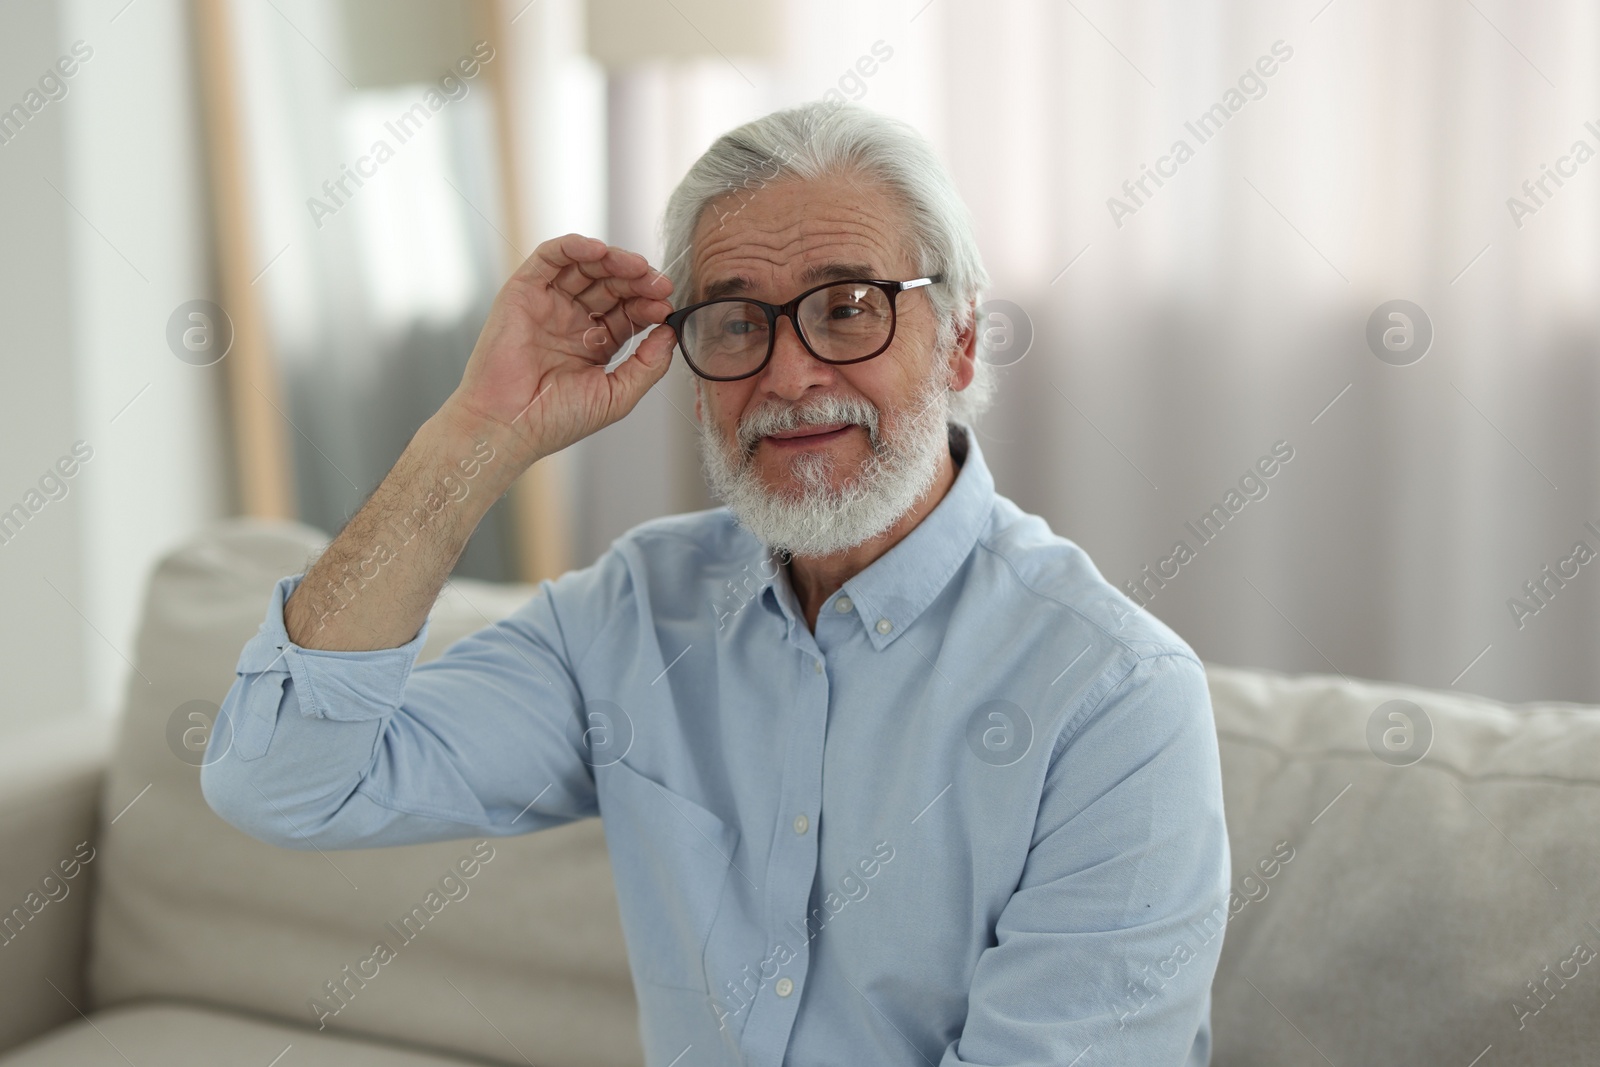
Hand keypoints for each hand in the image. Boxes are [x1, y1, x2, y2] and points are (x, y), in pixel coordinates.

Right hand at [441, 233, 677, 469]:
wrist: (507, 425)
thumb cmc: (555, 419)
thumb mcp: (616, 396)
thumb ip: (648, 365)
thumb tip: (671, 332)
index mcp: (596, 344)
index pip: (630, 311)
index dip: (650, 305)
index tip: (667, 307)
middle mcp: (573, 320)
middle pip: (612, 285)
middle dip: (639, 280)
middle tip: (659, 283)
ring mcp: (549, 304)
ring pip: (586, 267)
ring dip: (614, 260)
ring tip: (637, 267)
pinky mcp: (523, 291)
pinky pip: (550, 257)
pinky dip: (574, 246)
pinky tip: (599, 251)